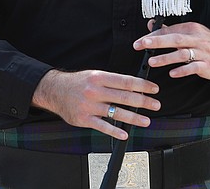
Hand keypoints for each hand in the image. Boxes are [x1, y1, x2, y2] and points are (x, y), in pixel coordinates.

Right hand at [31, 69, 160, 140]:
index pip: (126, 81)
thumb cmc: (77, 83)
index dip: (142, 85)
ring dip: (134, 117)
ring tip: (146, 120)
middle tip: (155, 105)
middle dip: (143, 101)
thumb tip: (134, 87)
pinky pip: (102, 126)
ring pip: (116, 112)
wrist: (54, 90)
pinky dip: (115, 130)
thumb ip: (112, 81)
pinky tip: (125, 133)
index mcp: (99, 77)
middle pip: (124, 97)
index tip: (154, 89)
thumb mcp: (94, 75)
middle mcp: (95, 90)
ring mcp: (89, 105)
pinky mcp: (84, 119)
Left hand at [133, 20, 209, 79]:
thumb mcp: (190, 33)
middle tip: (142, 45)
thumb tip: (151, 25)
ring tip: (152, 61)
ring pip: (182, 54)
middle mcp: (196, 39)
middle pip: (175, 39)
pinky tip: (172, 73)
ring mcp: (203, 53)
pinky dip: (182, 70)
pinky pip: (194, 68)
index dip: (153, 36)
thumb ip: (170, 30)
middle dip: (157, 42)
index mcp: (190, 29)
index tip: (140, 41)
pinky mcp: (207, 66)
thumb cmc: (206, 42)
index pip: (169, 31)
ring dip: (166, 58)